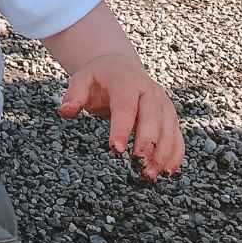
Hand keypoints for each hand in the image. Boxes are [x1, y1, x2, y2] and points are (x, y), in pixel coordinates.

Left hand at [57, 54, 184, 180]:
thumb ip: (73, 96)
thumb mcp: (81, 81)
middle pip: (153, 119)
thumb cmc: (98, 78)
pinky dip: (175, 154)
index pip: (125, 107)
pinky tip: (167, 171)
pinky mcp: (170, 116)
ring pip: (169, 129)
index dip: (122, 128)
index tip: (116, 150)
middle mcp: (149, 92)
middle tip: (138, 167)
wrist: (120, 67)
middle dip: (147, 145)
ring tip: (149, 175)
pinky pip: (177, 136)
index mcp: (126, 83)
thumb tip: (64, 111)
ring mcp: (163, 104)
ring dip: (162, 154)